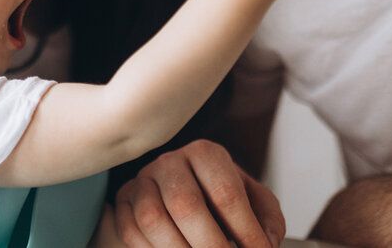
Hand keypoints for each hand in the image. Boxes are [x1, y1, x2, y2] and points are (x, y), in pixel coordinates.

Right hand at [114, 140, 285, 246]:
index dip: (246, 232)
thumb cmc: (223, 200)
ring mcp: (143, 179)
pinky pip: (130, 231)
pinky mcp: (123, 199)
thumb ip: (268, 221)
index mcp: (206, 154)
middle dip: (211, 245)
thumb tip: (266, 244)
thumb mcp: (254, 202)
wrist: (184, 192)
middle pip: (185, 205)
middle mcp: (170, 161)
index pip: (226, 194)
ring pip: (152, 219)